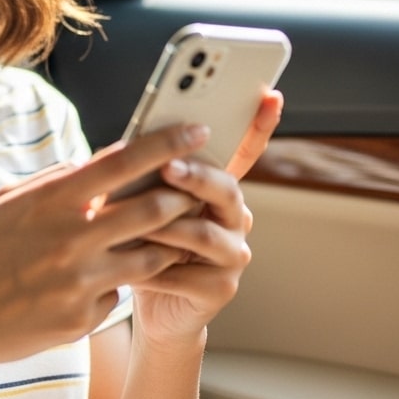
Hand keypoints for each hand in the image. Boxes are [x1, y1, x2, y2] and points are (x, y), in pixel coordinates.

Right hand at [0, 124, 211, 373]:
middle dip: (183, 197)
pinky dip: (114, 285)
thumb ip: (52, 183)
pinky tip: (92, 285)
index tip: (197, 132)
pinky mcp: (83, 319)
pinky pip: (118, 295)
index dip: (167, 143)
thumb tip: (88, 165)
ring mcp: (81, 283)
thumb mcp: (4, 203)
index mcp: (50, 200)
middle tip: (195, 190)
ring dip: (163, 244)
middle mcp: (72, 239)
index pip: (124, 162)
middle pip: (154, 209)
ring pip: (150, 257)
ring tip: (163, 237)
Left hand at [129, 91, 282, 346]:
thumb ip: (147, 175)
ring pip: (206, 233)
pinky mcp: (222, 288)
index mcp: (217, 189)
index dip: (259, 124)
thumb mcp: (141, 202)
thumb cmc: (143, 243)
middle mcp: (234, 217)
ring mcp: (234, 253)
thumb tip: (132, 145)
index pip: (243, 151)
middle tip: (169, 167)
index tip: (270, 94)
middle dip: (197, 176)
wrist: (152, 304)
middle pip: (226, 189)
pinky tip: (129, 266)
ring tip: (132, 223)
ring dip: (167, 227)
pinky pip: (189, 273)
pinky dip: (155, 268)